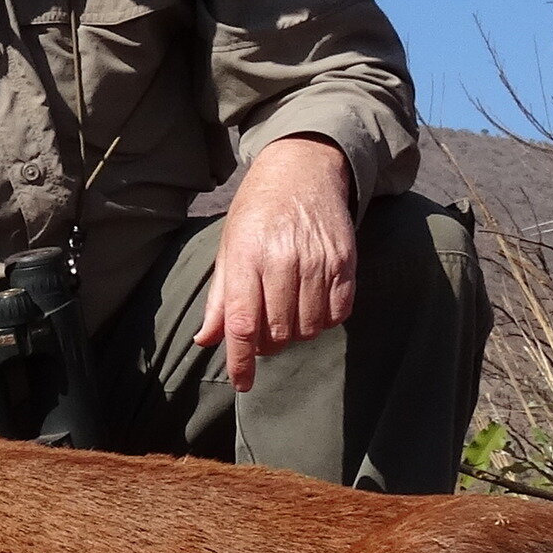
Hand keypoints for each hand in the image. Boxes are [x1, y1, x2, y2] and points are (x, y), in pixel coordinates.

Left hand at [194, 135, 355, 390]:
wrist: (302, 170)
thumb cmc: (258, 213)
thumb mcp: (229, 248)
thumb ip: (220, 298)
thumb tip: (206, 340)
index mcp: (246, 257)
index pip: (244, 323)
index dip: (241, 360)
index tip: (243, 383)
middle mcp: (283, 259)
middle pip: (278, 332)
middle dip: (268, 345)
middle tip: (264, 331)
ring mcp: (318, 260)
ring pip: (309, 327)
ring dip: (297, 333)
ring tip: (288, 313)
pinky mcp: (346, 261)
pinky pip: (339, 313)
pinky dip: (325, 320)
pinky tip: (313, 304)